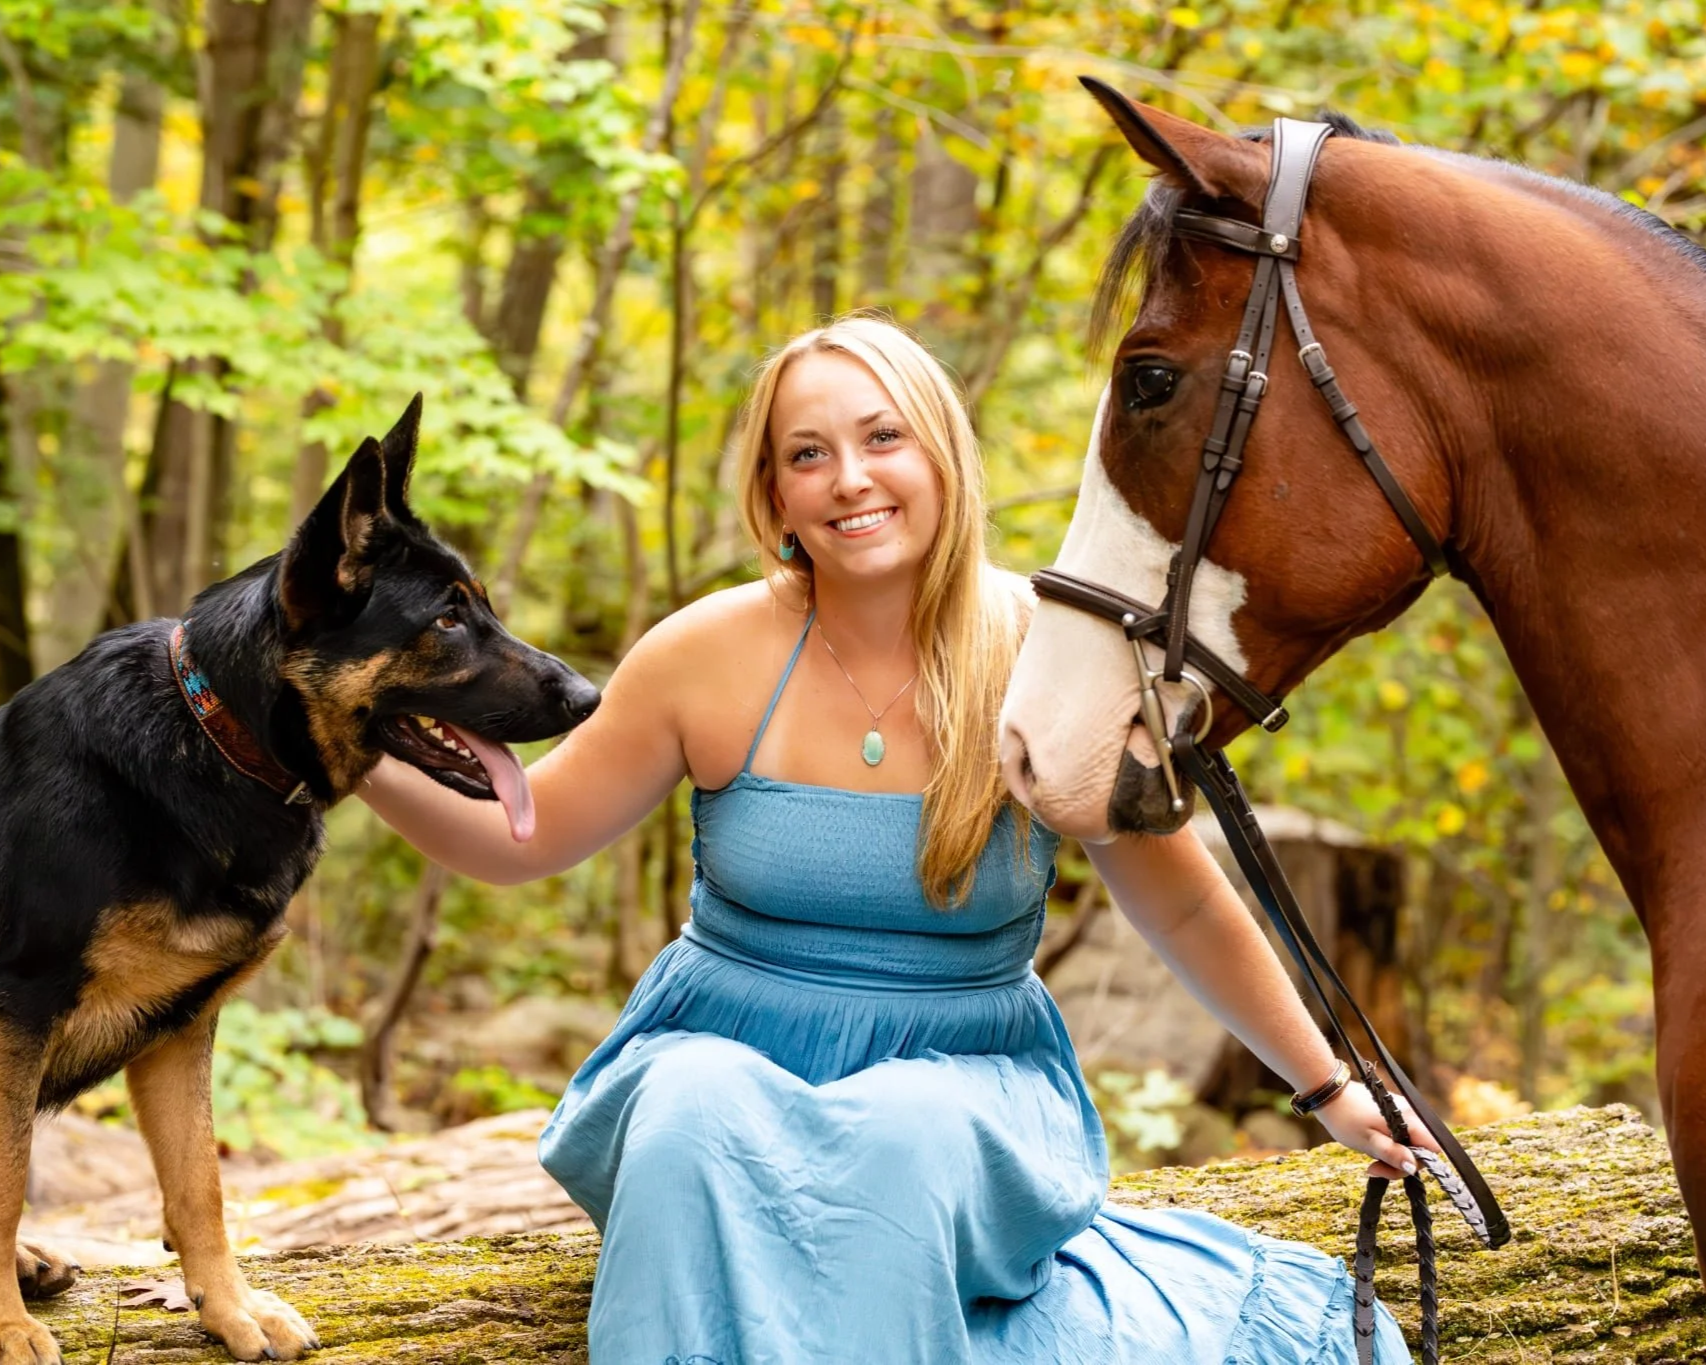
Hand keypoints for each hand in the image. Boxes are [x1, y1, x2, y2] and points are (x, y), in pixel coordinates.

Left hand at [1313, 1081, 1441, 1180]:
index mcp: (1408, 1119)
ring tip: (1369, 1156)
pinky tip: (1371, 1145)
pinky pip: (1400, 1134)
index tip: (1390, 1167)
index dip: (1416, 1163)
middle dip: (1400, 1161)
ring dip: (1392, 1154)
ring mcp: (1401, 1111)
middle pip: (1420, 1147)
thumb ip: (1392, 1154)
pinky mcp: (1392, 1111)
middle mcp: (1410, 1112)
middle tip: (1374, 1166)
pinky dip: (1388, 1144)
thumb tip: (1413, 1167)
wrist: (1328, 1092)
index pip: (1432, 1148)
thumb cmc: (1346, 1118)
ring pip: (1409, 1142)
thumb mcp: (1368, 1142)